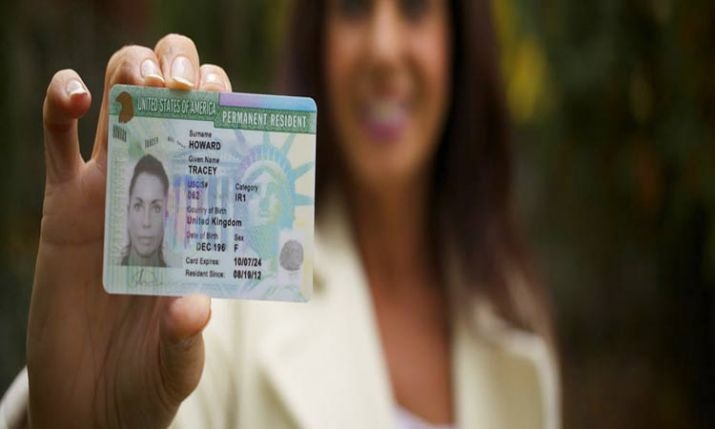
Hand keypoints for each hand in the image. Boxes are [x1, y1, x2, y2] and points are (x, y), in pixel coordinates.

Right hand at [27, 34, 231, 427]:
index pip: (224, 142)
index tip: (231, 110)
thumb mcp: (179, 360)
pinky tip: (75, 95)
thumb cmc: (151, 374)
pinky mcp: (63, 204)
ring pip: (121, 102)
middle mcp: (163, 192)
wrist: (94, 398)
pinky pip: (56, 139)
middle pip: (176, 102)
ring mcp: (111, 193)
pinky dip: (60, 101)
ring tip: (145, 83)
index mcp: (203, 217)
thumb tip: (189, 307)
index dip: (230, 111)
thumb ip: (185, 335)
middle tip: (186, 90)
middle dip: (184, 74)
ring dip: (134, 72)